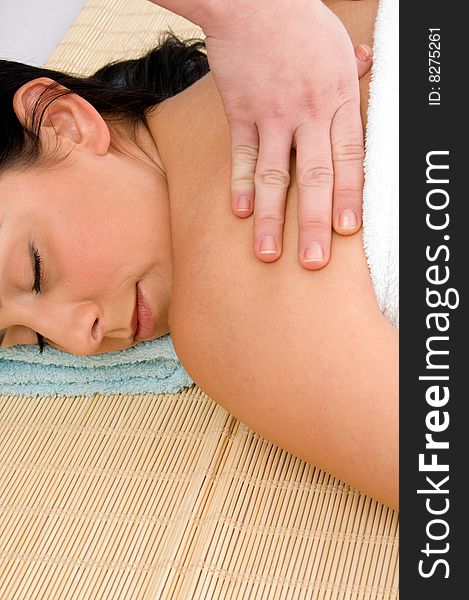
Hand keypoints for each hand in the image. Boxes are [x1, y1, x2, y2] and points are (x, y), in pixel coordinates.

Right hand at [200, 0, 368, 268]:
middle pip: (315, 177)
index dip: (348, 197)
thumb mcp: (336, 44)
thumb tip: (369, 65)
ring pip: (275, 176)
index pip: (350, 158)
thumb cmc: (297, 21)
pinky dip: (242, 185)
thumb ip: (352, 69)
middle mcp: (309, 113)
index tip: (345, 231)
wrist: (250, 1)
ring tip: (267, 252)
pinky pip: (243, 156)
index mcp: (339, 100)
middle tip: (313, 260)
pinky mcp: (241, 114)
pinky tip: (240, 212)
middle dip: (313, 223)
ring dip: (271, 218)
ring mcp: (273, 116)